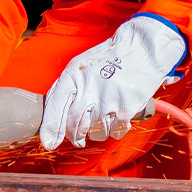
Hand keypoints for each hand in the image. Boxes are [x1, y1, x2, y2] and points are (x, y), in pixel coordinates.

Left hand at [39, 13, 186, 149]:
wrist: (141, 49)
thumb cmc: (109, 58)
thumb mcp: (81, 65)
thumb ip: (67, 88)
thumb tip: (54, 115)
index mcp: (73, 75)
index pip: (55, 106)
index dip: (50, 129)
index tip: (49, 142)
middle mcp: (88, 88)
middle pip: (74, 125)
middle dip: (75, 136)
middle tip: (78, 138)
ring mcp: (108, 99)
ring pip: (95, 132)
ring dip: (97, 132)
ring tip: (102, 119)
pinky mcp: (126, 108)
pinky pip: (115, 132)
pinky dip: (115, 130)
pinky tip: (116, 118)